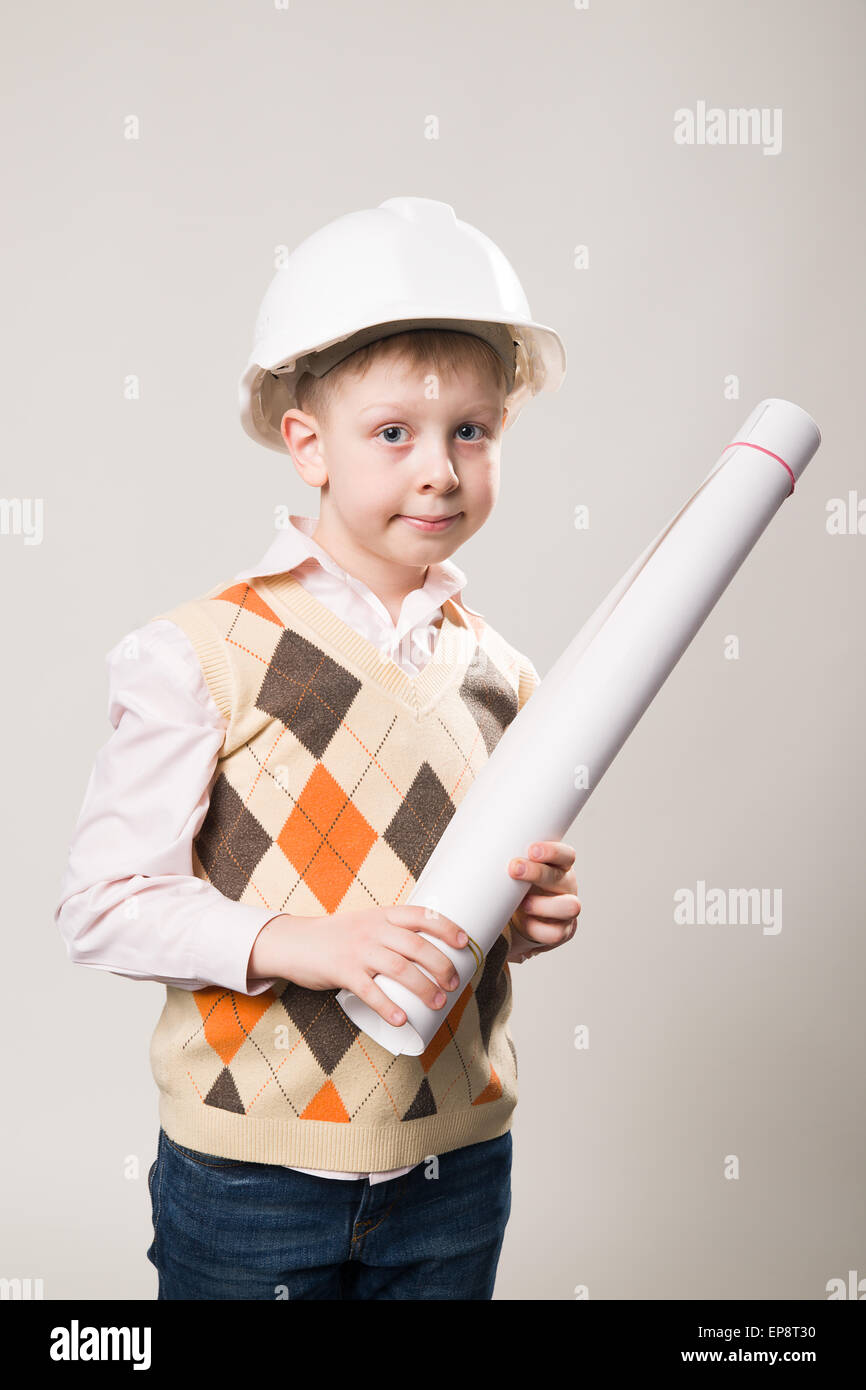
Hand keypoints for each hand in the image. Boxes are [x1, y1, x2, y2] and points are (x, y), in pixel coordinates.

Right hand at [248, 906, 467, 1026]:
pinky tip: (401, 1019)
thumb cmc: (337, 937)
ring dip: (423, 988)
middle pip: (416, 946)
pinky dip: (387, 1007)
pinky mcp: (343, 972)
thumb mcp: (366, 924)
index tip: (464, 942)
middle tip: (454, 984)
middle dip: (441, 965)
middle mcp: (373, 930)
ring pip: (399, 969)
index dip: (446, 927)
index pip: (421, 915)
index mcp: (383, 915)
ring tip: (438, 1003)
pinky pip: (370, 992)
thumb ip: (391, 934)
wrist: (295, 942)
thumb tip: (428, 955)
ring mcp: (358, 951)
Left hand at [506, 840, 580, 962]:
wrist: (525, 915)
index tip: (531, 849)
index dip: (552, 852)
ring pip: (569, 907)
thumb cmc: (517, 883)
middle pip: (561, 878)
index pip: (566, 854)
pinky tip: (525, 923)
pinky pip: (555, 933)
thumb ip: (506, 854)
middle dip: (537, 873)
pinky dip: (538, 929)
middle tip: (513, 868)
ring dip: (543, 905)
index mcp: (559, 866)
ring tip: (522, 903)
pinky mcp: (561, 930)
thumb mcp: (516, 867)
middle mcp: (566, 885)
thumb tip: (470, 840)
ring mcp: (566, 909)